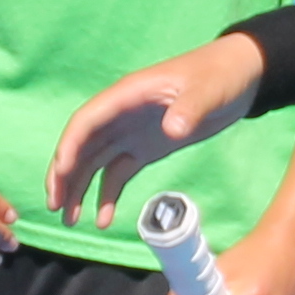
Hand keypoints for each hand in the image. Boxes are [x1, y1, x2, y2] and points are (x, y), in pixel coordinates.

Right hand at [45, 37, 265, 223]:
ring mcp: (130, 132)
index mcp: (128, 95)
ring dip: (78, 189)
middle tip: (54, 206)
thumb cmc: (220, 74)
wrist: (240, 76)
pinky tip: (103, 220)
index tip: (60, 174)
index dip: (70, 146)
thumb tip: (174, 130)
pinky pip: (117, 173)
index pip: (87, 120)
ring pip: (93, 162)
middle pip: (81, 145)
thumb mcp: (208, 89)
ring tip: (69, 220)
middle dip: (64, 175)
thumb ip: (190, 108)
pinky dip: (107, 195)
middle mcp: (121, 115)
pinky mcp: (144, 148)